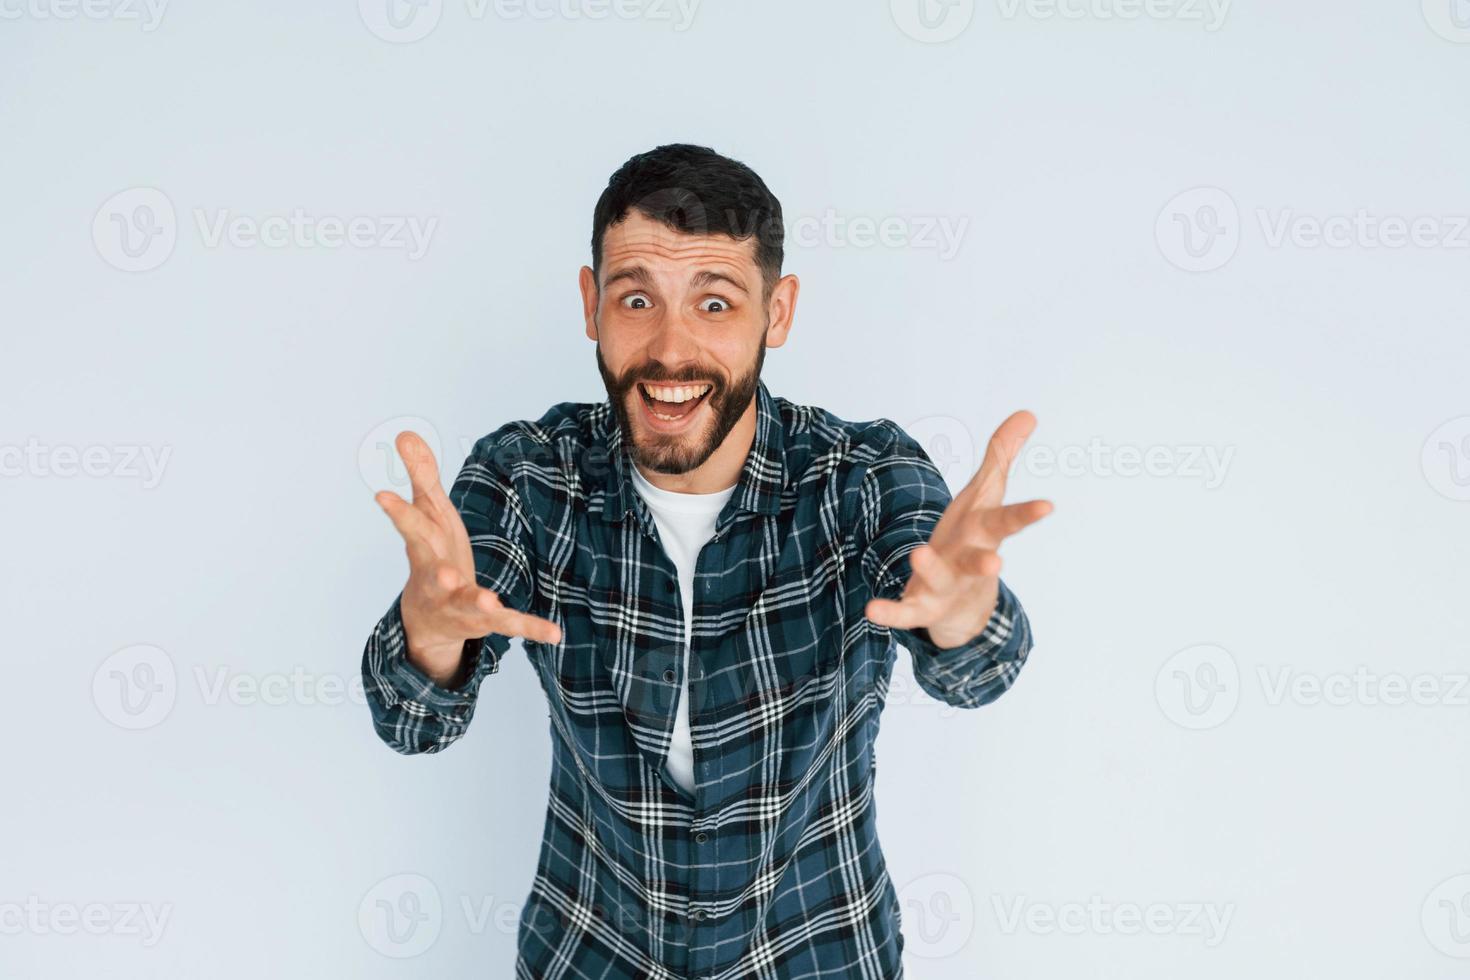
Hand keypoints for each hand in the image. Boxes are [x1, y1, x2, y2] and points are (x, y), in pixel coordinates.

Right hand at [374, 431, 561, 686]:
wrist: (428, 620)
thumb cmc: (431, 555)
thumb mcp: (429, 515)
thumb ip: (422, 476)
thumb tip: (405, 433)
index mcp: (425, 548)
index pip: (412, 526)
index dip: (399, 512)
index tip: (382, 496)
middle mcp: (435, 578)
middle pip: (432, 567)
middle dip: (432, 565)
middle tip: (438, 569)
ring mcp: (459, 602)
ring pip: (467, 602)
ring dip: (476, 601)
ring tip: (487, 600)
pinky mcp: (484, 621)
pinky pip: (509, 624)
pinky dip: (531, 627)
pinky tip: (554, 634)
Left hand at [864, 410, 1051, 649]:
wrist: (961, 607)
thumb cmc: (974, 540)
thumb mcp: (985, 496)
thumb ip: (1001, 456)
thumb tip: (1027, 412)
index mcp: (984, 534)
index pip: (1007, 521)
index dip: (1027, 514)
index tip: (1048, 506)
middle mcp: (969, 562)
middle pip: (979, 559)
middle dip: (986, 560)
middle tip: (997, 562)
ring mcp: (946, 587)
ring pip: (940, 580)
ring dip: (931, 569)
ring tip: (918, 554)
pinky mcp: (922, 606)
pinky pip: (905, 612)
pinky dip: (890, 612)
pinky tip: (871, 609)